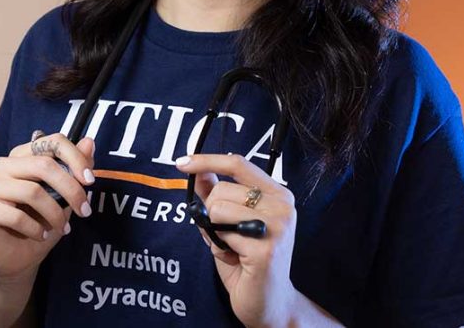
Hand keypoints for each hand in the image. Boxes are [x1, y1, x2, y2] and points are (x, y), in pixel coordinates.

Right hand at [0, 134, 94, 283]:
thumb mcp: (64, 196)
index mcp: (23, 155)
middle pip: (43, 165)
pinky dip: (35, 228)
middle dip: (70, 189)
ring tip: (63, 228)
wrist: (17, 258)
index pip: (50, 142)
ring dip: (55, 213)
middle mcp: (3, 165)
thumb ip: (75, 169)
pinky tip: (41, 235)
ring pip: (32, 191)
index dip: (75, 158)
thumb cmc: (41, 222)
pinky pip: (16, 216)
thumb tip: (89, 142)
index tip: (90, 181)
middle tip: (85, 210)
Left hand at [176, 153, 297, 327]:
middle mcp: (282, 205)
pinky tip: (238, 260)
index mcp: (277, 194)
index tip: (181, 162)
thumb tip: (196, 171)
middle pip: (221, 188)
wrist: (268, 303)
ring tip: (233, 248)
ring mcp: (278, 225)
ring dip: (215, 231)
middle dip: (211, 213)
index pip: (238, 164)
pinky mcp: (266, 247)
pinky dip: (220, 248)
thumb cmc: (247, 263)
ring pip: (218, 208)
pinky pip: (222, 233)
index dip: (207, 160)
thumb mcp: (229, 223)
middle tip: (227, 236)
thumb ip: (215, 194)